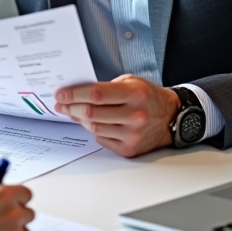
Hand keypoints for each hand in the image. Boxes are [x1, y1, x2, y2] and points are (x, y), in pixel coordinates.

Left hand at [54, 75, 181, 157]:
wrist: (170, 117)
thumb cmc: (148, 97)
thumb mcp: (130, 82)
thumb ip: (105, 86)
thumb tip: (77, 93)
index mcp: (135, 94)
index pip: (97, 94)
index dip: (75, 94)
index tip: (61, 94)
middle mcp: (135, 115)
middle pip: (92, 113)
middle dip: (71, 107)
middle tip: (61, 103)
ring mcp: (132, 135)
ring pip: (94, 127)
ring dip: (79, 119)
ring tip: (72, 111)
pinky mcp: (129, 149)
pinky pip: (102, 138)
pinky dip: (94, 129)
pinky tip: (92, 122)